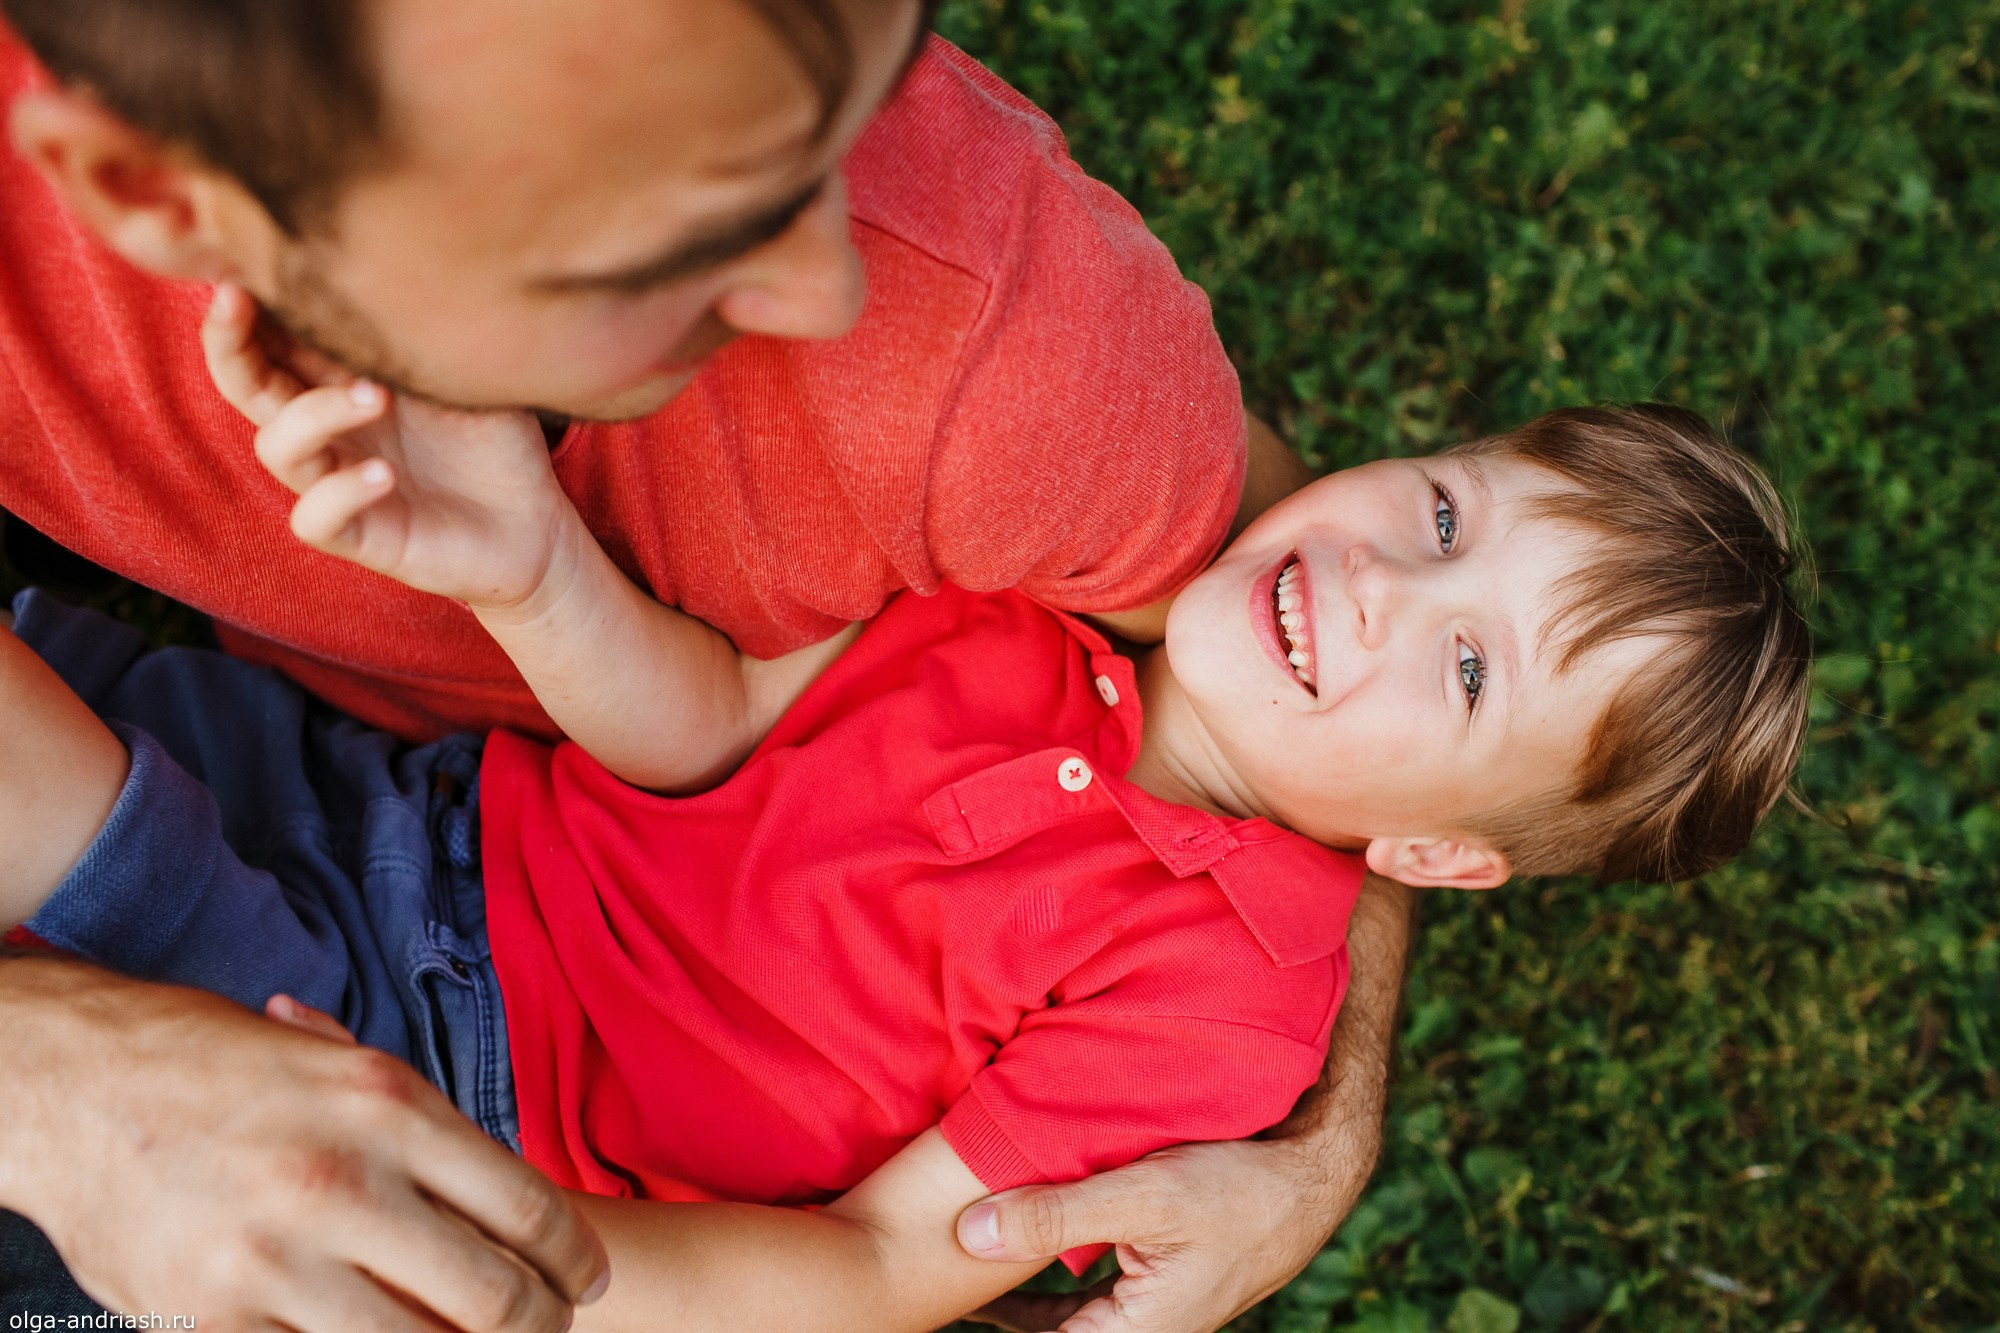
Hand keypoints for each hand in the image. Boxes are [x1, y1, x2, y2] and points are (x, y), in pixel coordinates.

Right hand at [0, 957, 608, 1332]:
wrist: (78, 1083)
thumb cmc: (222, 1066)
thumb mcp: (340, 1064)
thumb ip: (425, 1126)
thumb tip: (513, 1194)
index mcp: (387, 1107)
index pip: (528, 1208)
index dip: (576, 1262)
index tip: (589, 1283)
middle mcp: (341, 1183)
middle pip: (493, 1296)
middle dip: (539, 1326)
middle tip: (549, 1330)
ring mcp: (275, 1258)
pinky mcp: (213, 1319)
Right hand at [202, 283, 571, 608]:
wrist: (536, 526)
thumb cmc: (497, 439)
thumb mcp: (467, 367)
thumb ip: (426, 321)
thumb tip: (412, 242)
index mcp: (340, 377)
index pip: (273, 333)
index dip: (249, 297)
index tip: (250, 248)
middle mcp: (326, 426)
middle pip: (244, 380)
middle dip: (229, 339)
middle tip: (237, 297)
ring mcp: (335, 479)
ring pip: (276, 445)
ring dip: (314, 414)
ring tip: (374, 398)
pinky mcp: (359, 535)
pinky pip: (315, 518)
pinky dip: (340, 493)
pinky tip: (384, 475)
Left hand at [955, 875, 1416, 1332]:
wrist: (1316, 1174)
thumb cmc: (1241, 1184)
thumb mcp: (1144, 1194)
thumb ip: (1056, 1216)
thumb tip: (968, 1234)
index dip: (992, 1323)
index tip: (942, 1311)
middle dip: (998, 1313)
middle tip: (932, 1291)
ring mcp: (1148, 1311)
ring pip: (1061, 1315)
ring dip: (1015, 1297)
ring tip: (957, 1269)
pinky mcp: (1153, 1283)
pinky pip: (1082, 1293)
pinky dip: (1046, 1276)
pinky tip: (1010, 1248)